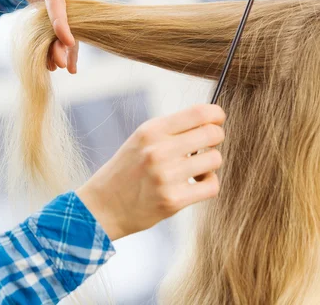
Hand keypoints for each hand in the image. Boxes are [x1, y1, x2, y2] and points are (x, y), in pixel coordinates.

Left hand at [0, 0, 78, 72]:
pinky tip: (59, 65)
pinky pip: (61, 27)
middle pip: (68, 16)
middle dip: (65, 41)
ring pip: (68, 25)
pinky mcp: (58, 7)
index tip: (66, 39)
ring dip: (64, 47)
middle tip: (59, 64)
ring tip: (59, 68)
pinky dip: (60, 45)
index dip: (62, 19)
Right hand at [76, 104, 225, 240]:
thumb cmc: (126, 170)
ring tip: (193, 169)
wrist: (103, 206)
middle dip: (215, 139)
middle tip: (203, 148)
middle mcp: (158, 150)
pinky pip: (211, 186)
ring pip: (215, 159)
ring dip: (209, 164)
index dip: (216, 115)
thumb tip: (212, 121)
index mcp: (150, 130)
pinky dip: (207, 184)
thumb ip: (171, 130)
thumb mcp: (140, 140)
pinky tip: (193, 184)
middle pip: (213, 134)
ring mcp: (166, 176)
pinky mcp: (173, 200)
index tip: (216, 121)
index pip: (199, 113)